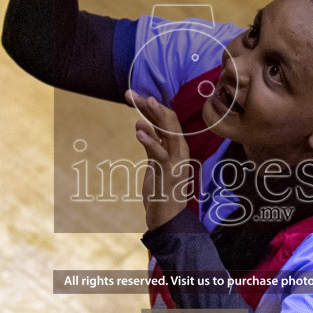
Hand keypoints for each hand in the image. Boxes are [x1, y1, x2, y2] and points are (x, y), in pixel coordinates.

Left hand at [126, 89, 194, 229]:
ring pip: (170, 133)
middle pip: (169, 122)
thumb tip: (140, 123)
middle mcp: (180, 152)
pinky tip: (139, 131)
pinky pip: (160, 154)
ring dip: (157, 116)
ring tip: (144, 102)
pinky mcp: (169, 175)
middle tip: (132, 94)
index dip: (151, 107)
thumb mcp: (155, 163)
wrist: (168, 219)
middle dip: (151, 106)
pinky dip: (151, 141)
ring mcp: (176, 163)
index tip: (132, 96)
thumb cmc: (162, 190)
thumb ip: (151, 144)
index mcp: (178, 148)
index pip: (167, 120)